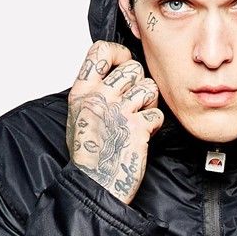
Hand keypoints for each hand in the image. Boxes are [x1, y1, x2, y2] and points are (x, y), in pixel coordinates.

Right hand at [66, 41, 164, 205]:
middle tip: (135, 102)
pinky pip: (157, 113)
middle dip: (139, 83)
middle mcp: (100, 97)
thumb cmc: (88, 156)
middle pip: (133, 68)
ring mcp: (119, 111)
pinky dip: (155, 124)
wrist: (94, 184)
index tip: (124, 64)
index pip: (101, 50)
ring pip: (149, 87)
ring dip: (150, 102)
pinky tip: (144, 134)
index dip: (120, 53)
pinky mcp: (137, 127)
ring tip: (140, 117)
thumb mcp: (79, 116)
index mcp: (82, 92)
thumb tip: (111, 77)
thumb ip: (93, 93)